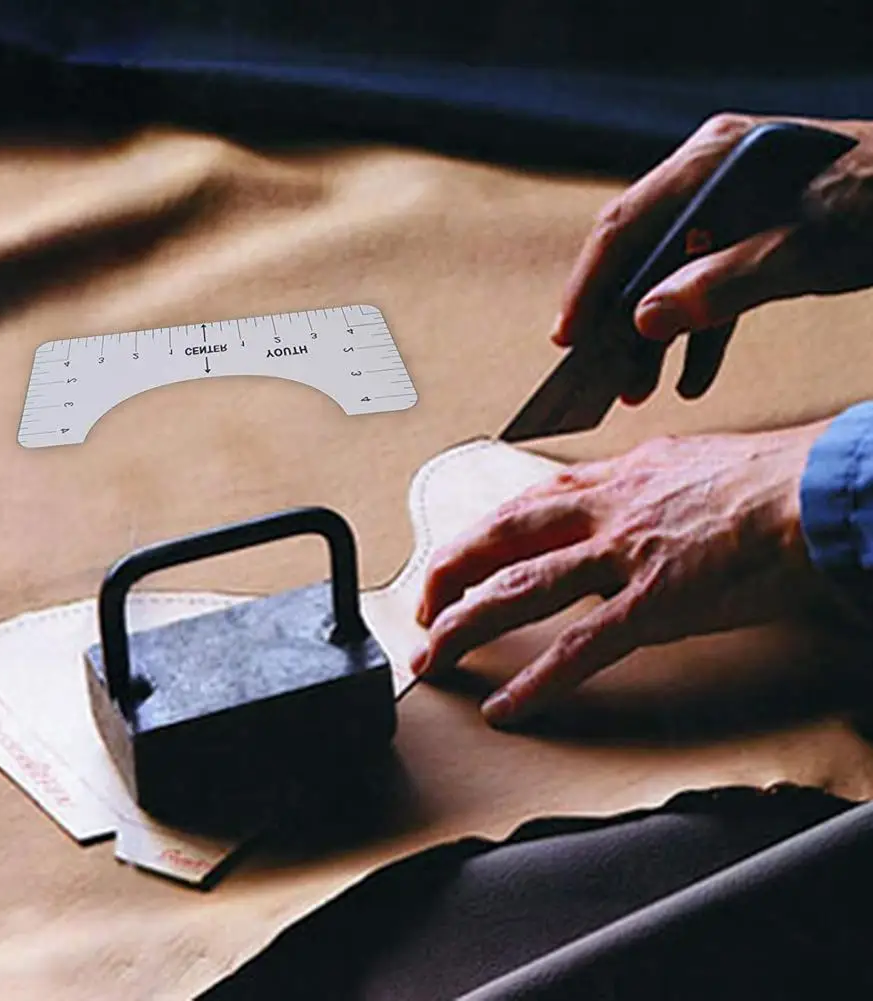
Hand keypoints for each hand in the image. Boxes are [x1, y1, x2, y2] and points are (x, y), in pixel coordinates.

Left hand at [411, 422, 835, 726]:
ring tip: (435, 657)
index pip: (524, 505)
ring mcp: (624, 557)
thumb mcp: (681, 463)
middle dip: (449, 574)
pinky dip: (537, 682)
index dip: (480, 534)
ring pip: (522, 591)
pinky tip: (506, 707)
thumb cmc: (763, 477)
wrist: (814, 489)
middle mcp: (604, 512)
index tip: (456, 557)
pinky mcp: (654, 603)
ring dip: (467, 626)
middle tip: (421, 608)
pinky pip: (581, 649)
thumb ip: (635, 482)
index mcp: (613, 479)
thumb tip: (615, 494)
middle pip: (500, 540)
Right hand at [552, 113, 872, 402]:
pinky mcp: (752, 232)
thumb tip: (644, 322)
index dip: (587, 287)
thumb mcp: (799, 250)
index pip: (622, 227)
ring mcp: (729, 205)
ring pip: (670, 277)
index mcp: (708, 164)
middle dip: (618, 322)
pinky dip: (700, 333)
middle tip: (601, 376)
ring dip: (654, 336)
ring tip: (639, 389)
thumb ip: (719, 285)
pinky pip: (709, 286)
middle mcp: (707, 180)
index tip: (567, 340)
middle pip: (638, 256)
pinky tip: (693, 379)